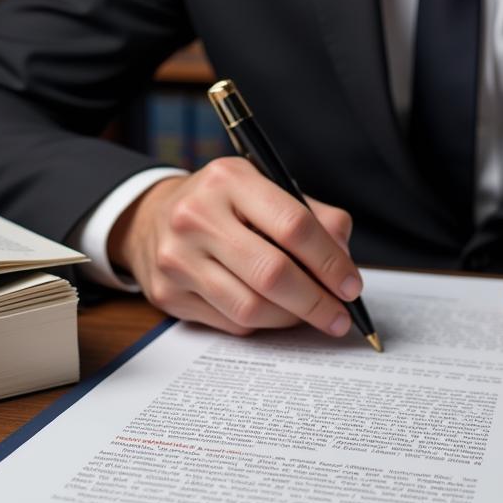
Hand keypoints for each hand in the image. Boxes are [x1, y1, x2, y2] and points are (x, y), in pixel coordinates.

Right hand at [107, 157, 360, 337]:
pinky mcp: (168, 294)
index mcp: (229, 179)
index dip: (330, 261)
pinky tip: (272, 312)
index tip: (351, 286)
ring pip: (251, 307)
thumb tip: (344, 263)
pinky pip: (231, 323)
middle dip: (316, 301)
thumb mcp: (266, 190)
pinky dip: (262, 323)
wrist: (150, 218)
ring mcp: (177, 258)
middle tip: (340, 316)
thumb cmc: (224, 206)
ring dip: (291, 318)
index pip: (293, 224)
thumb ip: (315, 218)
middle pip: (272, 273)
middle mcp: (196, 215)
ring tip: (309, 314)